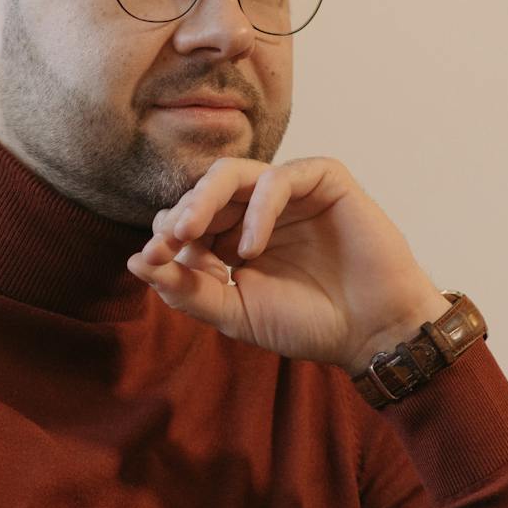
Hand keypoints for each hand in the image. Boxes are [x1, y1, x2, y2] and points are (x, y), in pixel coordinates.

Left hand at [124, 157, 448, 373]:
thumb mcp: (235, 313)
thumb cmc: (308, 324)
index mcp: (229, 238)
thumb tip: (136, 262)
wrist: (371, 334)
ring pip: (233, 174)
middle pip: (201, 192)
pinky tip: (250, 247)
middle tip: (167, 241)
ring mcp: (289, 193)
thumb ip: (187, 291)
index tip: (148, 262)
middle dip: (179, 215)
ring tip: (190, 231)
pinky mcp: (324, 181)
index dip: (162, 238)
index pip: (183, 221)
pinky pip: (281, 178)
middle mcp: (256, 210)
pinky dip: (259, 208)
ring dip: (204, 199)